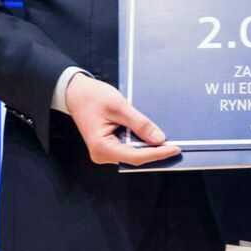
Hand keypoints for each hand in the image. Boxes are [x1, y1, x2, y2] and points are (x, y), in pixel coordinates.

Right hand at [66, 73, 180, 166]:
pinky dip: (141, 143)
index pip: (136, 156)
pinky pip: (128, 147)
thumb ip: (139, 123)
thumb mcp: (118, 106)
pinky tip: (153, 138)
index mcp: (102, 147)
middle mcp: (102, 154)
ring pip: (133, 154)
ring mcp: (105, 152)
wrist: (74, 92)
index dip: (157, 154)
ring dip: (149, 148)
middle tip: (176, 147)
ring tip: (168, 142)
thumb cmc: (92, 97)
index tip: (174, 149)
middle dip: (155, 153)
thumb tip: (159, 139)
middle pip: (135, 158)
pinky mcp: (109, 146)